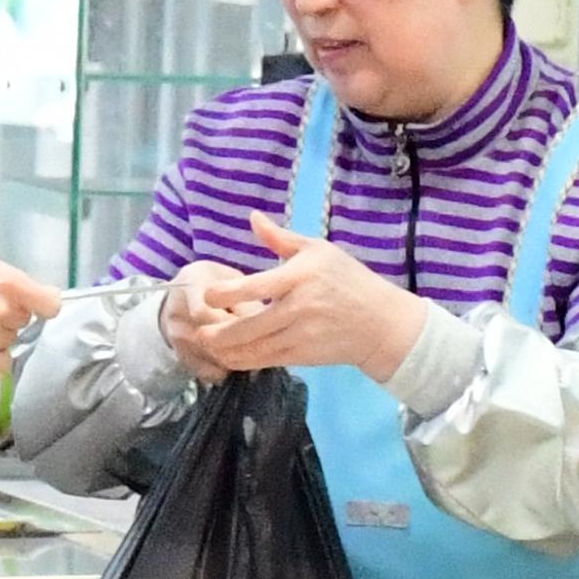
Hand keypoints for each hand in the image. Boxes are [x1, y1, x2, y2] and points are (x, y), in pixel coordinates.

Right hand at [0, 253, 62, 371]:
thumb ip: (11, 283)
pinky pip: (3, 362)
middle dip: (10, 314)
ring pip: (11, 340)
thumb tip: (35, 299)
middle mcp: (5, 311)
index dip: (43, 304)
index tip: (36, 304)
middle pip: (26, 320)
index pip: (51, 304)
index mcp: (9, 283)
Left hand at [162, 216, 428, 382]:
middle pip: (251, 324)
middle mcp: (300, 307)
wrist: (381, 323)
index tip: (207, 294)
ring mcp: (302, 334)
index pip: (256, 286)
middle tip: (197, 330)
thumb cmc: (349, 280)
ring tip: (206, 345)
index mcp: (301, 276)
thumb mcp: (319, 250)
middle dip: (220, 331)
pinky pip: (268, 360)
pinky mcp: (305, 355)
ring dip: (227, 350)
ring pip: (256, 347)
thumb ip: (281, 239)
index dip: (227, 292)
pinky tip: (229, 358)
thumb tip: (252, 218)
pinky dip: (245, 361)